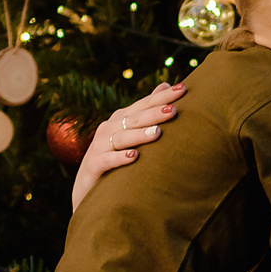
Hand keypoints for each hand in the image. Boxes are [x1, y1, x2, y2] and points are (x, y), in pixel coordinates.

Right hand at [69, 81, 183, 212]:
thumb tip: (166, 85)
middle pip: (135, 118)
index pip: (145, 104)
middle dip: (154, 113)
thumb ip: (146, 110)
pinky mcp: (94, 165)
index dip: (163, 97)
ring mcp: (100, 146)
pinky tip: (134, 156)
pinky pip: (107, 160)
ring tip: (157, 133)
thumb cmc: (114, 156)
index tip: (183, 88)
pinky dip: (120, 157)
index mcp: (121, 119)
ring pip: (122, 137)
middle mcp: (109, 128)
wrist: (88, 186)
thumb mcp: (130, 132)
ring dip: (139, 135)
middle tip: (173, 110)